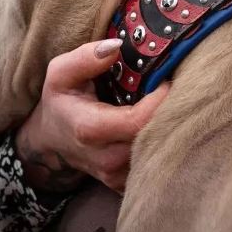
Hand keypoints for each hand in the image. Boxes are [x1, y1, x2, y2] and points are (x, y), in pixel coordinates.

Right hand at [13, 38, 169, 195]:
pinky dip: (162, 144)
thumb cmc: (61, 102)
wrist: (52, 141)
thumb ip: (85, 58)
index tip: (167, 79)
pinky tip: (161, 124)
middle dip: (170, 113)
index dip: (160, 100)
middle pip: (153, 138)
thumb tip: (117, 47)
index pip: (138, 121)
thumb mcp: (60, 73)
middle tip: (179, 89)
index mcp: (90, 129)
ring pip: (157, 153)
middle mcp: (106, 158)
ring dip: (168, 128)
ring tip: (171, 105)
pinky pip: (154, 164)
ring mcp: (117, 175)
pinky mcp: (125, 184)